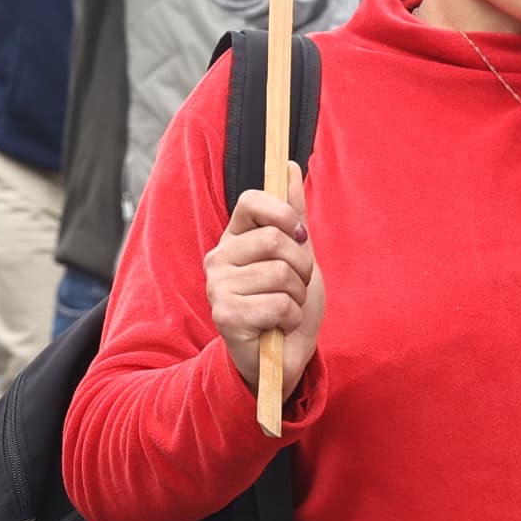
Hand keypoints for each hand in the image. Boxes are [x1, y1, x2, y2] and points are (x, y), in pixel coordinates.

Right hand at [206, 186, 322, 395]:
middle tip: (295, 286)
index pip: (251, 200)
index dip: (282, 213)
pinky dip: (291, 318)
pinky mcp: (225, 316)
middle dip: (301, 266)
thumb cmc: (287, 303)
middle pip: (274, 239)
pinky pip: (278, 304)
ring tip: (286, 309)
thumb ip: (292, 213)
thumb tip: (288, 165)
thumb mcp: (297, 254)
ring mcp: (218, 287)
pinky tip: (278, 326)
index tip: (299, 236)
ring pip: (281, 274)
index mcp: (234, 237)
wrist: (282, 356)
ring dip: (298, 296)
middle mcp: (219, 258)